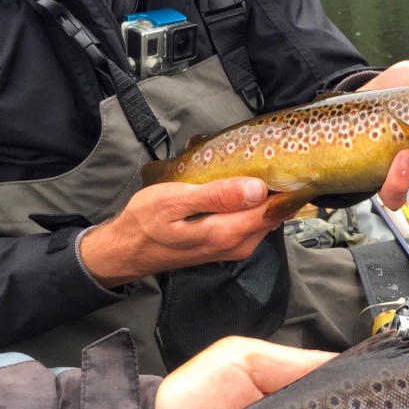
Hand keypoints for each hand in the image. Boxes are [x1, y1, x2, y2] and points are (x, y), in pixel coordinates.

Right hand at [80, 179, 278, 288]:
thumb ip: (217, 196)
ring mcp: (236, 247)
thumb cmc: (146, 222)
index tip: (275, 160)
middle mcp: (239, 245)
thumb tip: (257, 189)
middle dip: (269, 185)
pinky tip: (230, 186)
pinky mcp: (231, 245)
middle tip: (254, 158)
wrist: (129, 250)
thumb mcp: (175, 201)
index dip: (280, 183)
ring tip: (239, 168)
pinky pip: (252, 221)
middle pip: (273, 212)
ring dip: (257, 192)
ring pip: (264, 216)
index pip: (274, 208)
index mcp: (228, 233)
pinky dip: (247, 202)